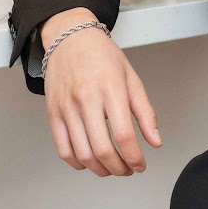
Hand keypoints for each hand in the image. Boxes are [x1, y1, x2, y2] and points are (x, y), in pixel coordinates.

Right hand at [40, 7, 161, 176]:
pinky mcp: (53, 114)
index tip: (140, 165)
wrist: (70, 38)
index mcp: (110, 89)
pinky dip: (78, 163)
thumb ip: (144, 112)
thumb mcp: (131, 78)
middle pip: (102, 150)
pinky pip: (63, 149)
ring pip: (82, 155)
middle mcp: (86, 99)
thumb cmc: (102, 56)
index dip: (135, 158)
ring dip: (100, 170)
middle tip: (127, 170)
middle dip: (119, 169)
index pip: (124, 136)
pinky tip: (89, 161)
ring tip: (111, 168)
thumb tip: (155, 141)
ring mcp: (66, 108)